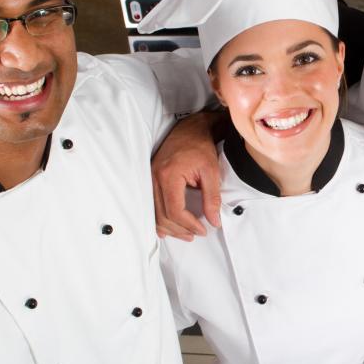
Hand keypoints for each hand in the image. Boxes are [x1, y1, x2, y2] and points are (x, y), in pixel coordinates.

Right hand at [151, 111, 224, 239]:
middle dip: (180, 229)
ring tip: (186, 233)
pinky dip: (160, 219)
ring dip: (170, 227)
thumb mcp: (211, 172)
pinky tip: (169, 227)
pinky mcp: (150, 179)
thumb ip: (212, 198)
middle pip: (162, 216)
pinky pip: (151, 205)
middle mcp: (154, 178)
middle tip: (196, 234)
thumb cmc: (201, 147)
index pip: (175, 211)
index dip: (189, 225)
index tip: (203, 229)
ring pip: (154, 213)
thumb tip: (214, 221)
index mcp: (169, 176)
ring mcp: (149, 179)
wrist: (190, 130)